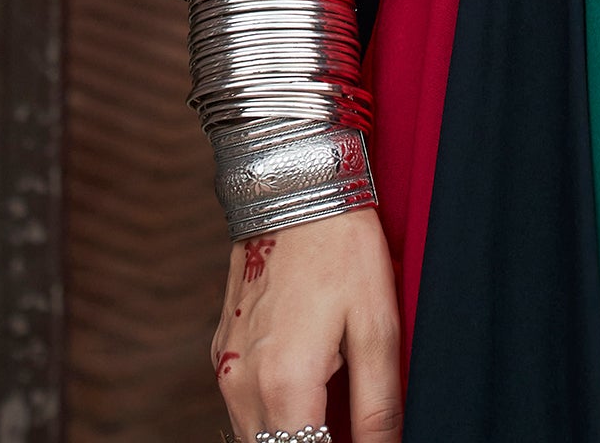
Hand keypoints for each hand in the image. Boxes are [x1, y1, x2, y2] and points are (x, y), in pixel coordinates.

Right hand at [212, 208, 400, 440]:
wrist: (294, 183)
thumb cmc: (343, 248)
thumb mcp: (378, 326)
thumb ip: (379, 407)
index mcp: (285, 384)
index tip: (359, 442)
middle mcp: (242, 384)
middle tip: (349, 428)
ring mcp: (225, 368)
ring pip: (254, 437)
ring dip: (291, 434)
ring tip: (333, 411)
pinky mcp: (220, 352)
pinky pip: (243, 407)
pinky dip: (272, 415)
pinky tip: (307, 388)